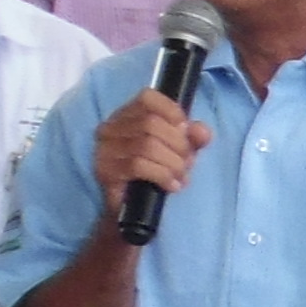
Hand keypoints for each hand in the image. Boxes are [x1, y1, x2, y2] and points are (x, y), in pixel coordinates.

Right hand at [92, 91, 206, 218]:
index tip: (186, 131)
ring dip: (173, 163)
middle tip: (187, 162)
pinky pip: (138, 166)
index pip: (147, 97)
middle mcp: (110, 128)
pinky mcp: (105, 171)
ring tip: (180, 176)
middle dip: (178, 144)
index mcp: (127, 115)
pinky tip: (171, 185)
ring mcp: (104, 149)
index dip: (172, 111)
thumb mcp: (180, 152)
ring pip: (146, 145)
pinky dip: (162, 175)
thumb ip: (193, 138)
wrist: (133, 209)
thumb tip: (201, 131)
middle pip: (151, 123)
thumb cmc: (155, 173)